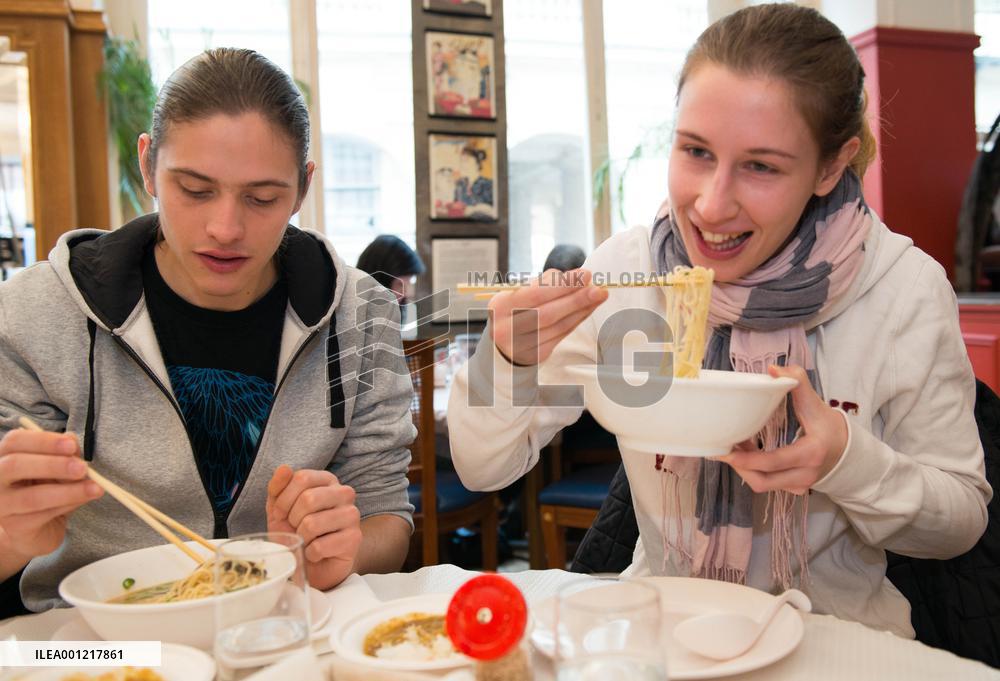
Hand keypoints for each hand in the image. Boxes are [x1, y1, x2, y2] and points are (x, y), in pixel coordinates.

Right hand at [0, 428, 103, 566]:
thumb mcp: (57, 468)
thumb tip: (73, 441)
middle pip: (15, 465)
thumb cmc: (45, 489)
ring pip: (32, 496)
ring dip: (68, 491)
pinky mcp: (15, 527)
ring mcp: (2, 504)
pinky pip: (43, 515)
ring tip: (94, 487)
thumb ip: (64, 454)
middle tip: (82, 467)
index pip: (15, 441)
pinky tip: (84, 499)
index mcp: (5, 457)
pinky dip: (68, 505)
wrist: (36, 530)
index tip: (71, 444)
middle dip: (52, 464)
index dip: (43, 441)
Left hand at [266, 465, 361, 589]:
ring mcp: (352, 515)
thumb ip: (278, 487)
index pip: (302, 478)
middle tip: (296, 529)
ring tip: (306, 541)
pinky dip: (310, 554)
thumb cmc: (297, 532)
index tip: (281, 514)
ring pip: (313, 523)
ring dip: (301, 538)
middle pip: (309, 499)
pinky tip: (315, 554)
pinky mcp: (354, 538)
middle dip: (293, 519)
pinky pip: (320, 546)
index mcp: (327, 480)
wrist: (313, 564)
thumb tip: (284, 468)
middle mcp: (344, 493)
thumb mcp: (279, 509)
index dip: (284, 499)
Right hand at [490, 268, 607, 365]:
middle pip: (548, 314)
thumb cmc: (514, 310)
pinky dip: (577, 320)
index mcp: (501, 306)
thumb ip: (542, 284)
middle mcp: (507, 328)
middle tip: (598, 288)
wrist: (503, 342)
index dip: (563, 285)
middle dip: (576, 299)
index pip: (536, 294)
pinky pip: (562, 335)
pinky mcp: (536, 355)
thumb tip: (571, 277)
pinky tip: (588, 309)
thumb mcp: (518, 294)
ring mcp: (522, 345)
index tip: (585, 275)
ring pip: (559, 326)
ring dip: (582, 310)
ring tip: (598, 297)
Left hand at [719, 364, 847, 494]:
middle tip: (722, 449)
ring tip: (734, 448)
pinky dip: (754, 471)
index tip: (727, 451)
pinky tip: (747, 454)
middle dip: (739, 466)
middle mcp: (806, 474)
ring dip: (744, 468)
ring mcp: (800, 485)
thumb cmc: (828, 425)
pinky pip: (768, 484)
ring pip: (762, 484)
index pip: (774, 462)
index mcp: (811, 453)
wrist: (846, 449)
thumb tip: (772, 369)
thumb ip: (797, 381)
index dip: (747, 459)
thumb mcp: (816, 402)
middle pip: (763, 480)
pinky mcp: (794, 488)